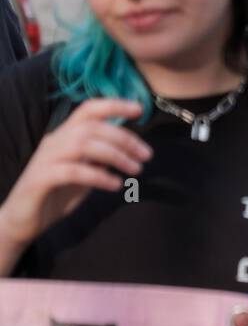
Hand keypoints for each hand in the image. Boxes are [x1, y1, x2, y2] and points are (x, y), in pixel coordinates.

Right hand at [0, 99, 150, 256]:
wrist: (22, 220)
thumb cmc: (55, 194)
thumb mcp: (85, 172)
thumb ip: (100, 158)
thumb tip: (126, 148)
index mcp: (64, 135)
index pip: (89, 109)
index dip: (114, 105)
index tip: (140, 109)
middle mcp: (54, 141)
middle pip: (92, 127)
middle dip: (124, 138)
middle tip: (146, 155)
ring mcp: (45, 159)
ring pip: (82, 144)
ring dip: (114, 155)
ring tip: (135, 169)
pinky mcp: (40, 179)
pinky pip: (72, 171)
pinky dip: (98, 175)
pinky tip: (115, 184)